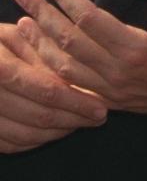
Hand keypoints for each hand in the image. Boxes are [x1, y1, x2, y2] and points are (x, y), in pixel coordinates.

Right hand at [0, 23, 106, 153]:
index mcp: (1, 67)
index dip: (77, 102)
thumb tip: (82, 74)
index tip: (102, 108)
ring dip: (55, 134)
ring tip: (78, 125)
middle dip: (72, 121)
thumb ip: (45, 53)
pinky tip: (51, 134)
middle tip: (98, 119)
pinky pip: (6, 144)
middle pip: (38, 116)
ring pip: (24, 135)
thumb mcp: (17, 36)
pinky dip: (31, 143)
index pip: (47, 90)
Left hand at [13, 0, 146, 114]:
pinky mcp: (108, 101)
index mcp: (136, 48)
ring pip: (63, 68)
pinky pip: (71, 86)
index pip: (88, 18)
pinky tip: (38, 55)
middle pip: (69, 41)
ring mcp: (110, 91)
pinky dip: (50, 70)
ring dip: (39, 43)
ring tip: (22, 21)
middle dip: (42, 14)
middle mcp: (117, 72)